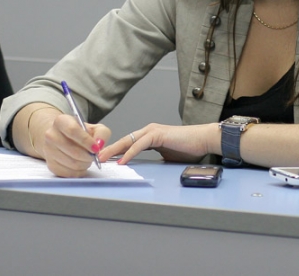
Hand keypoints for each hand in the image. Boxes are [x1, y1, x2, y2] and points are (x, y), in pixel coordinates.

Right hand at [41, 114, 111, 177]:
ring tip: (88, 159)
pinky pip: (68, 173)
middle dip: (88, 156)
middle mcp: (51, 135)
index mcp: (61, 121)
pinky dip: (79, 171)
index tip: (96, 148)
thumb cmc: (80, 133)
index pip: (73, 131)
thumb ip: (101, 134)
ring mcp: (49, 151)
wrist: (63, 138)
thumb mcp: (94, 128)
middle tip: (94, 156)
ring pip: (71, 163)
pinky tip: (81, 165)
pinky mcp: (50, 164)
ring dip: (84, 164)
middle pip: (73, 151)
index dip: (86, 141)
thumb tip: (99, 144)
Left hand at [102, 123, 217, 164]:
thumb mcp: (166, 156)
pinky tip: (123, 160)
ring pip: (128, 141)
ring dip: (114, 150)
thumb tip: (145, 168)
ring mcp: (152, 131)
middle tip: (95, 158)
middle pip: (123, 141)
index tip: (104, 160)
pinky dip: (130, 153)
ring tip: (103, 159)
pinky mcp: (158, 134)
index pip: (127, 144)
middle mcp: (148, 131)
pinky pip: (140, 144)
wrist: (203, 140)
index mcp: (149, 136)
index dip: (115, 151)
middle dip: (108, 150)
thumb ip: (154, 158)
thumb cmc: (189, 148)